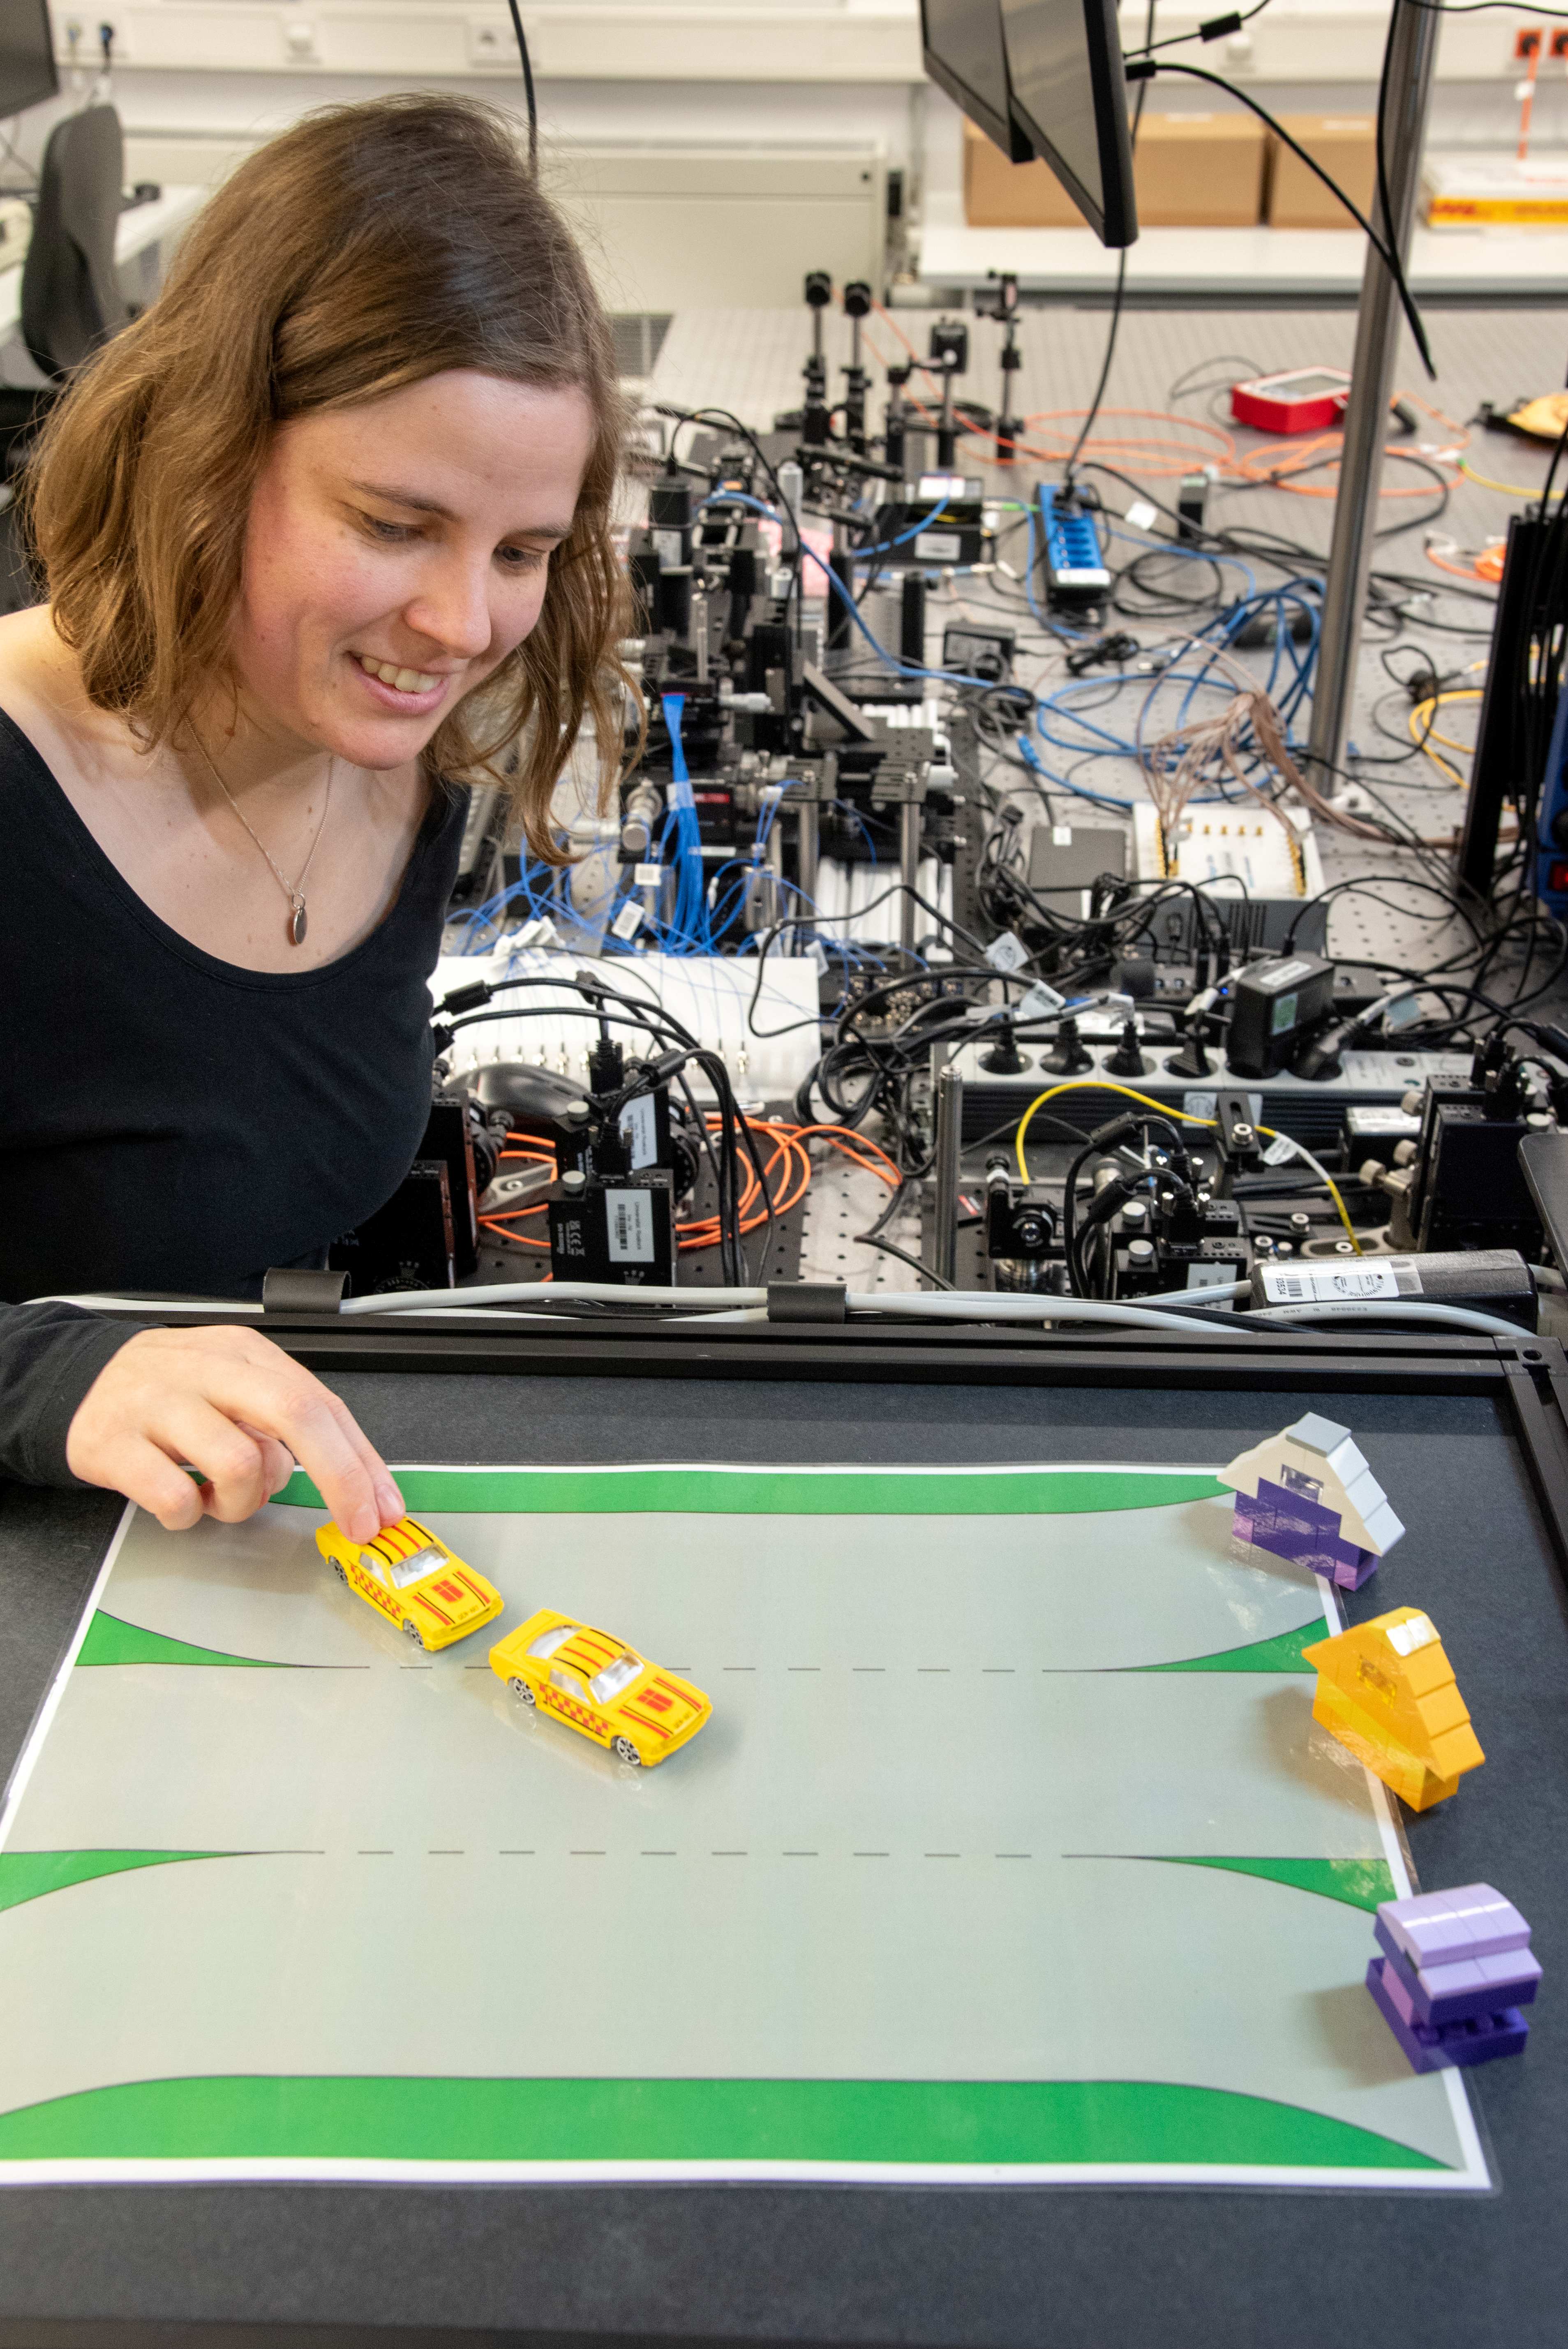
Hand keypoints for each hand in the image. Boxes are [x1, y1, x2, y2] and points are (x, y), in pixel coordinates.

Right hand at [65, 1324, 403, 1537]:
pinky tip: (180, 1500)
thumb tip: (355, 1484)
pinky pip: (175, 1497)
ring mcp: (159, 1404)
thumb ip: (288, 1425)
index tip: (383, 1509)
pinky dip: (187, 1514)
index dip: (361, 1462)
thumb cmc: (172, 1393)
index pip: (322, 1404)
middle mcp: (208, 1369)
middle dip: (339, 1477)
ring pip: (238, 1464)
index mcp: (247, 1355)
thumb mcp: (236, 1387)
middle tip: (353, 1524)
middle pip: (295, 1414)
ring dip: (241, 1502)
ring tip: (218, 1496)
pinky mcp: (115, 1443)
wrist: (76, 1380)